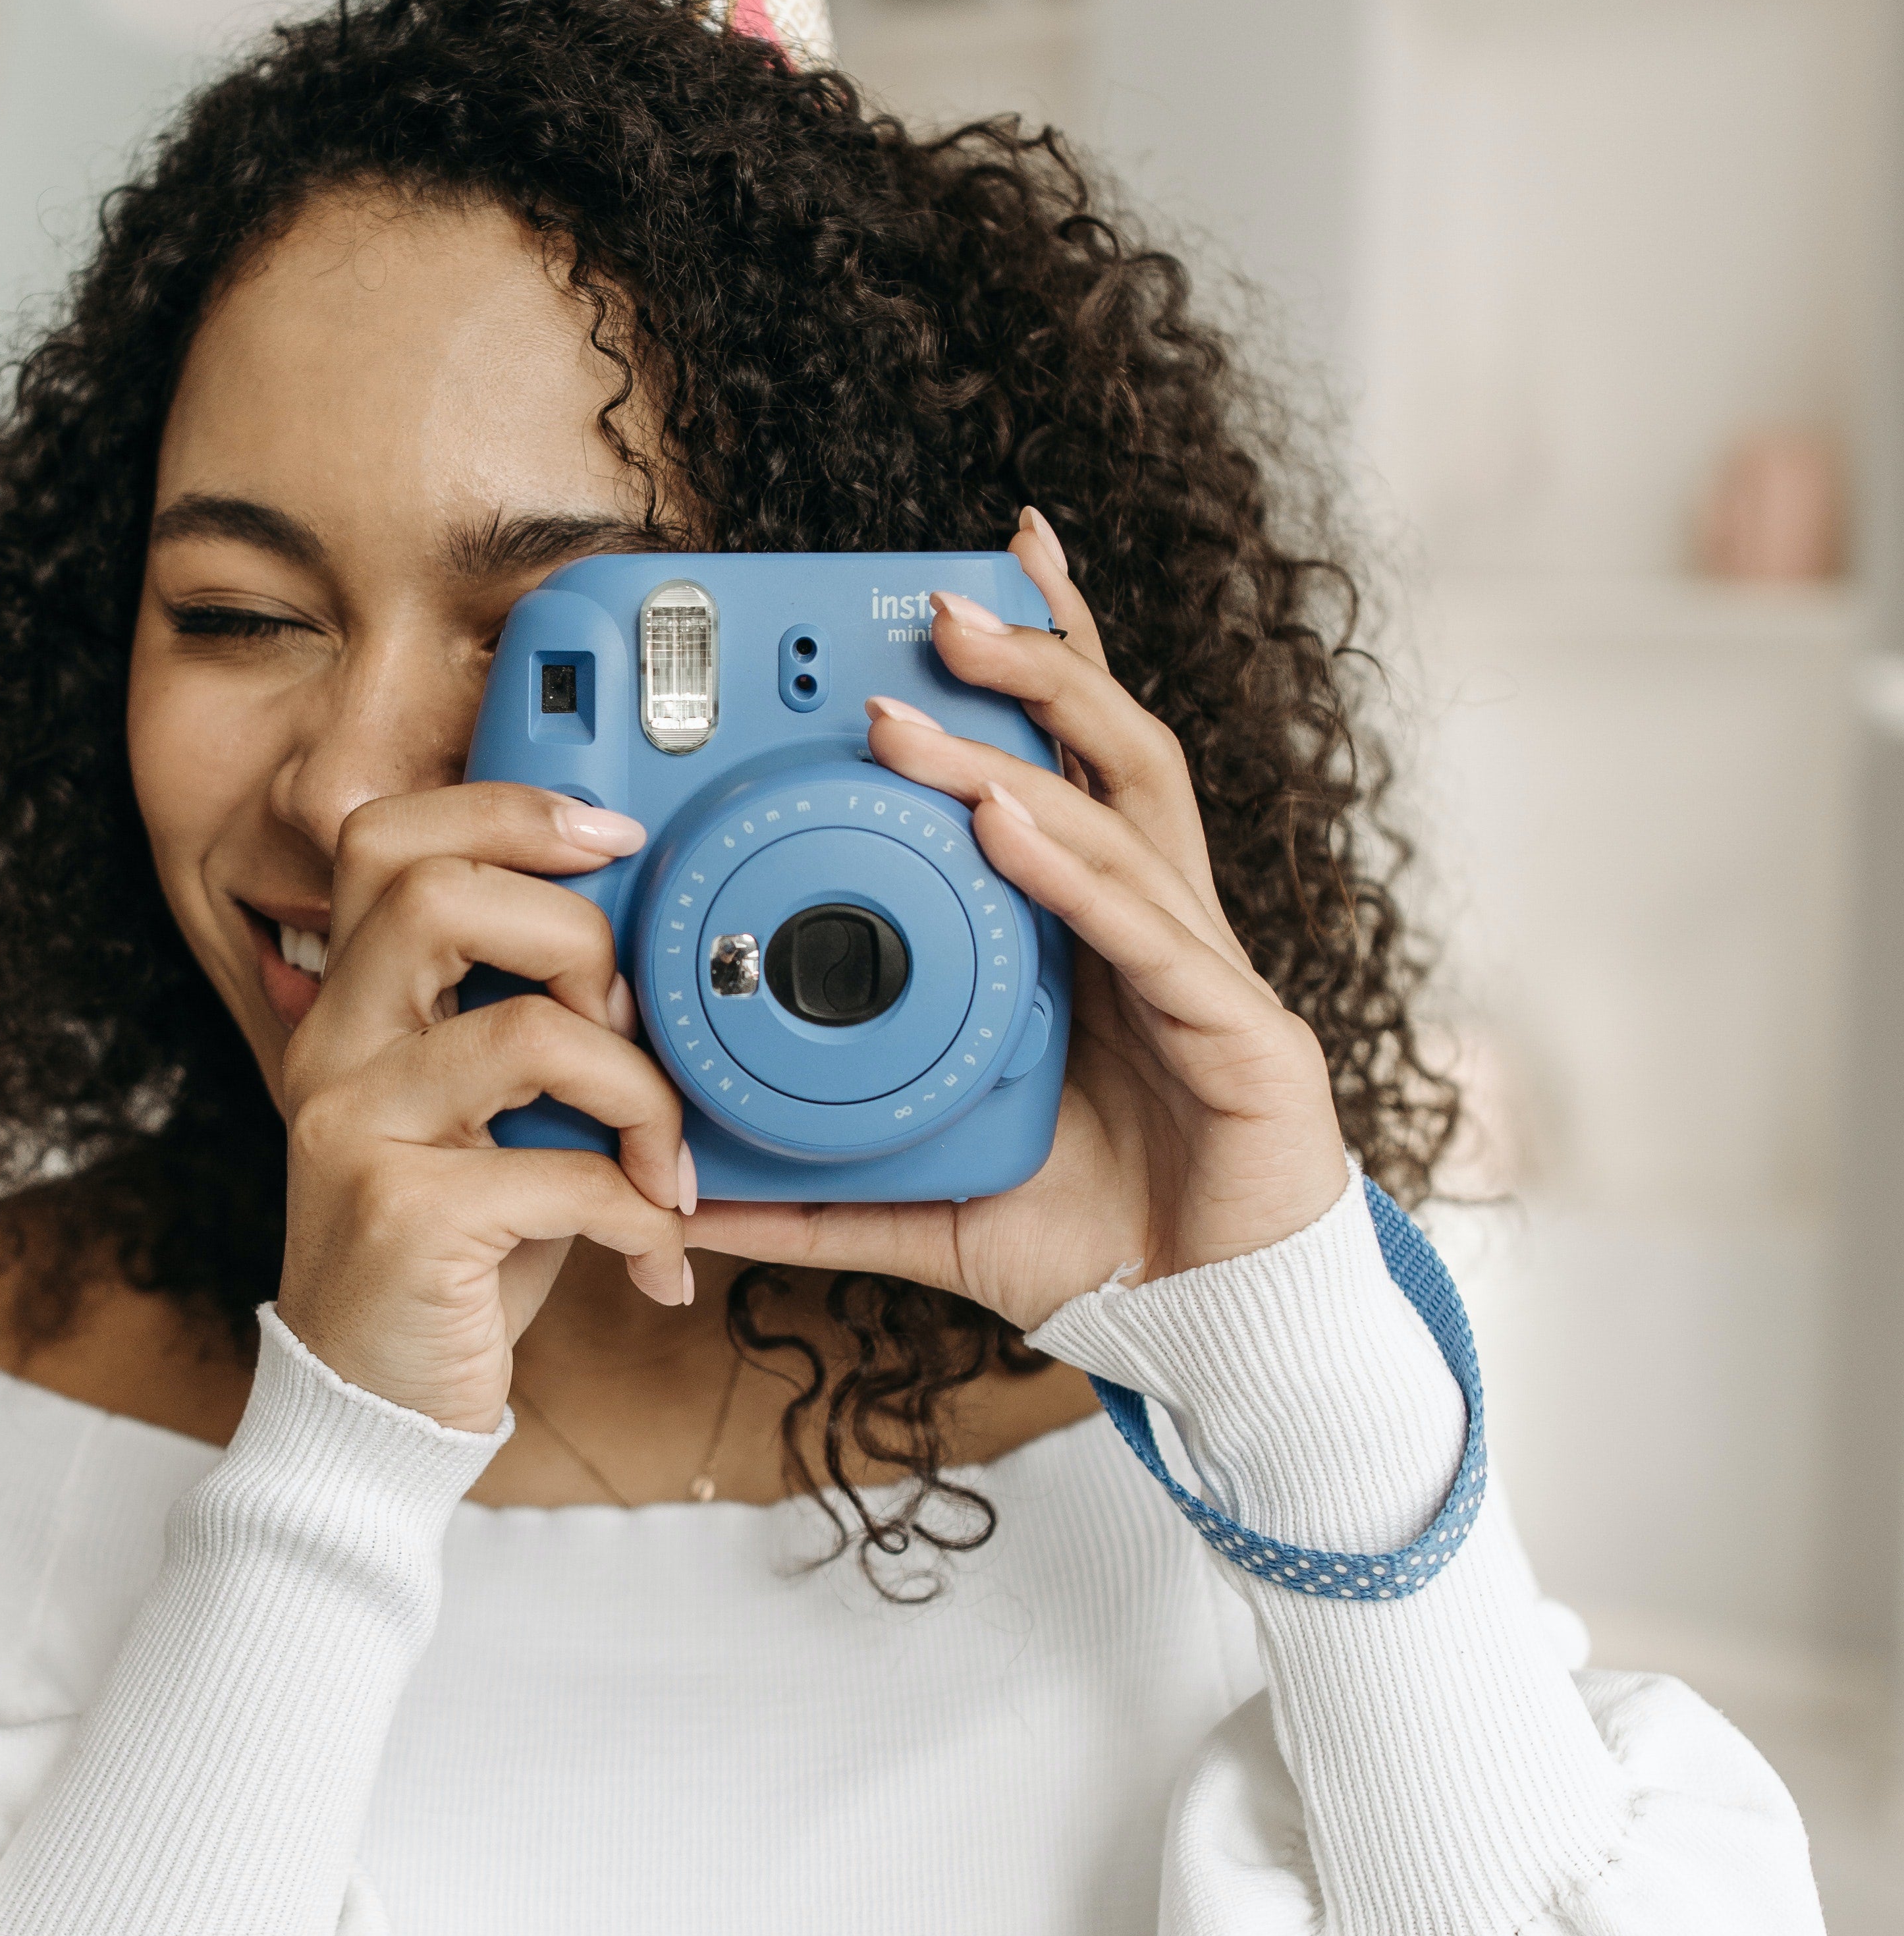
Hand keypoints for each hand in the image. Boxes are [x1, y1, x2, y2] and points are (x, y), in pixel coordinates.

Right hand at [275, 786, 692, 1429]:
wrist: (372, 1407)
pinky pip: (564, 1174)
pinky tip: (650, 1253)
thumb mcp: (485, 1122)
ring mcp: (353, 1131)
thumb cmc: (451, 1258)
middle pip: (437, 891)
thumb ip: (527, 1029)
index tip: (612, 839)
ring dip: (638, 1092)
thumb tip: (651, 959)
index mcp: (348, 1009)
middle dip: (577, 933)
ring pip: (527, 1031)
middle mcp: (330, 1052)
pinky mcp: (400, 1218)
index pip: (385, 840)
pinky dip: (638, 1213)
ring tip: (661, 1163)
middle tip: (630, 1021)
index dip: (504, 809)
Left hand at [691, 509, 1348, 1329]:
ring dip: (1028, 742)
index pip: (1061, 776)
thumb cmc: (1103, 1248)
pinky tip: (1007, 825)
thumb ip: (819, 1202)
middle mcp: (1155, 930)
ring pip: (1123, 814)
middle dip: (1033, 659)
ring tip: (937, 688)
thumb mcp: (934, 1214)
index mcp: (1093, 945)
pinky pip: (1151, 934)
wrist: (1227, 1337)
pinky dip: (1073, 872)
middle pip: (1107, 750)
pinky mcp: (1243, 1034)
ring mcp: (1204, 972)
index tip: (937, 603)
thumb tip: (692, 1202)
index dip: (1021, 680)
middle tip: (935, 598)